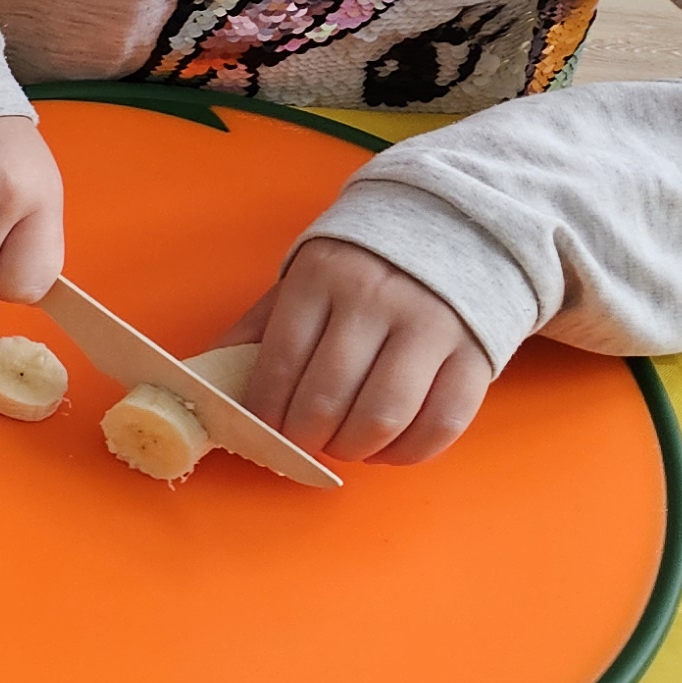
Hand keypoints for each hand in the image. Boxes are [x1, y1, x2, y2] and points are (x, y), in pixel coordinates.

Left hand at [229, 238, 492, 462]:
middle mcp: (377, 300)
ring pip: (382, 418)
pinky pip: (440, 425)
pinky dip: (407, 453)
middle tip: (303, 439)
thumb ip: (256, 331)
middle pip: (327, 399)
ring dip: (352, 449)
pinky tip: (388, 448)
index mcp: (322, 278)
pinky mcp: (476, 355)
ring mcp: (432, 327)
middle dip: (304, 437)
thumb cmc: (363, 268)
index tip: (263, 428)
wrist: (458, 229)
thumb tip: (205, 386)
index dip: (264, 412)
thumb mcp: (303, 281)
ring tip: (343, 444)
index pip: (279, 364)